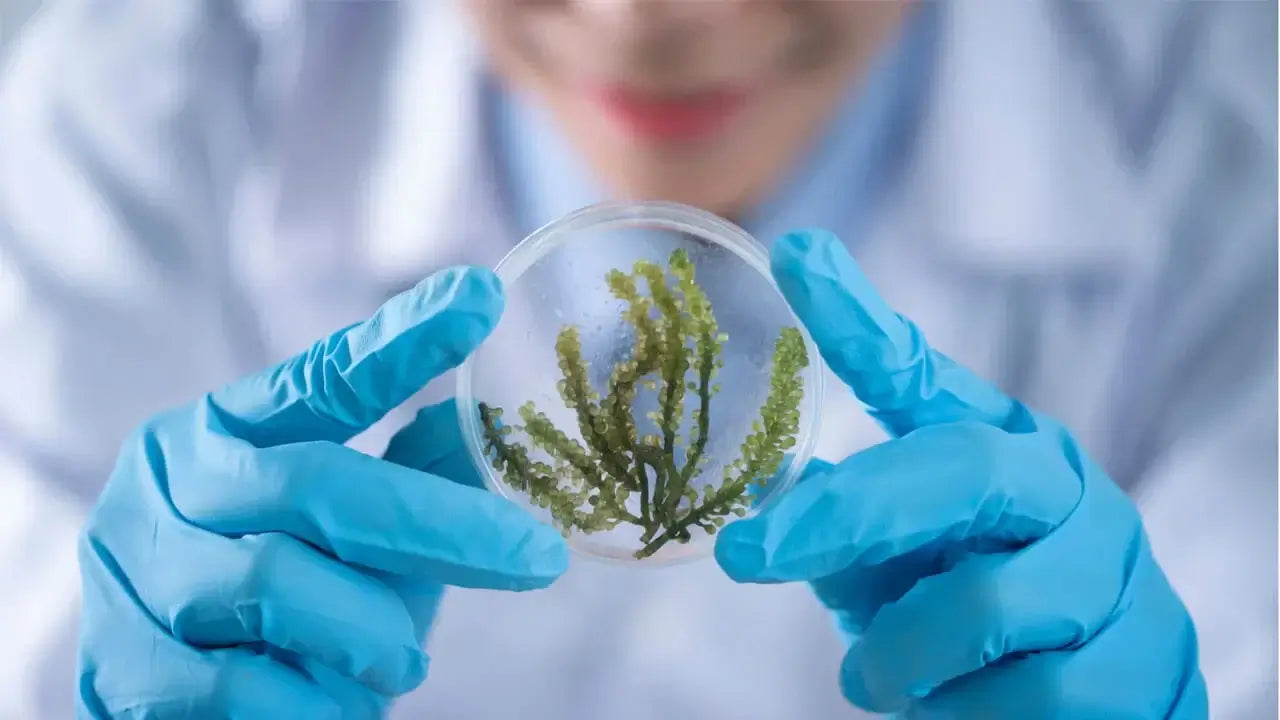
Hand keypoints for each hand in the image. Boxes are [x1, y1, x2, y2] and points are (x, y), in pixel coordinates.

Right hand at [76, 268, 567, 718]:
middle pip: (315, 482)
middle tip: (536, 556)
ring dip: (370, 632)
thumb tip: (501, 423)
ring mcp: (132, 572)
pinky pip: (237, 688)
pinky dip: (311, 702)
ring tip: (403, 660)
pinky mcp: (118, 669)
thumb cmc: (279, 601)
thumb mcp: (349, 532)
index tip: (482, 296)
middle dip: (440, 524)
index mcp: (223, 430)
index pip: (321, 377)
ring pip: (277, 586)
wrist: (174, 704)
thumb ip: (412, 478)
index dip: (402, 340)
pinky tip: (334, 703)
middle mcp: (166, 483)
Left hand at [716, 231, 1207, 718]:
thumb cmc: (979, 628)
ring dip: (900, 655)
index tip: (795, 254)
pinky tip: (959, 712)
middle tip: (746, 554)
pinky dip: (962, 714)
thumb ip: (854, 538)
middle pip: (959, 468)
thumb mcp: (903, 572)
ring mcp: (1113, 572)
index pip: (920, 374)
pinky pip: (1026, 696)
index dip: (857, 319)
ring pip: (983, 602)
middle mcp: (1059, 488)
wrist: (1102, 711)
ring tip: (874, 678)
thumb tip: (776, 503)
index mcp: (994, 448)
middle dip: (846, 512)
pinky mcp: (1144, 665)